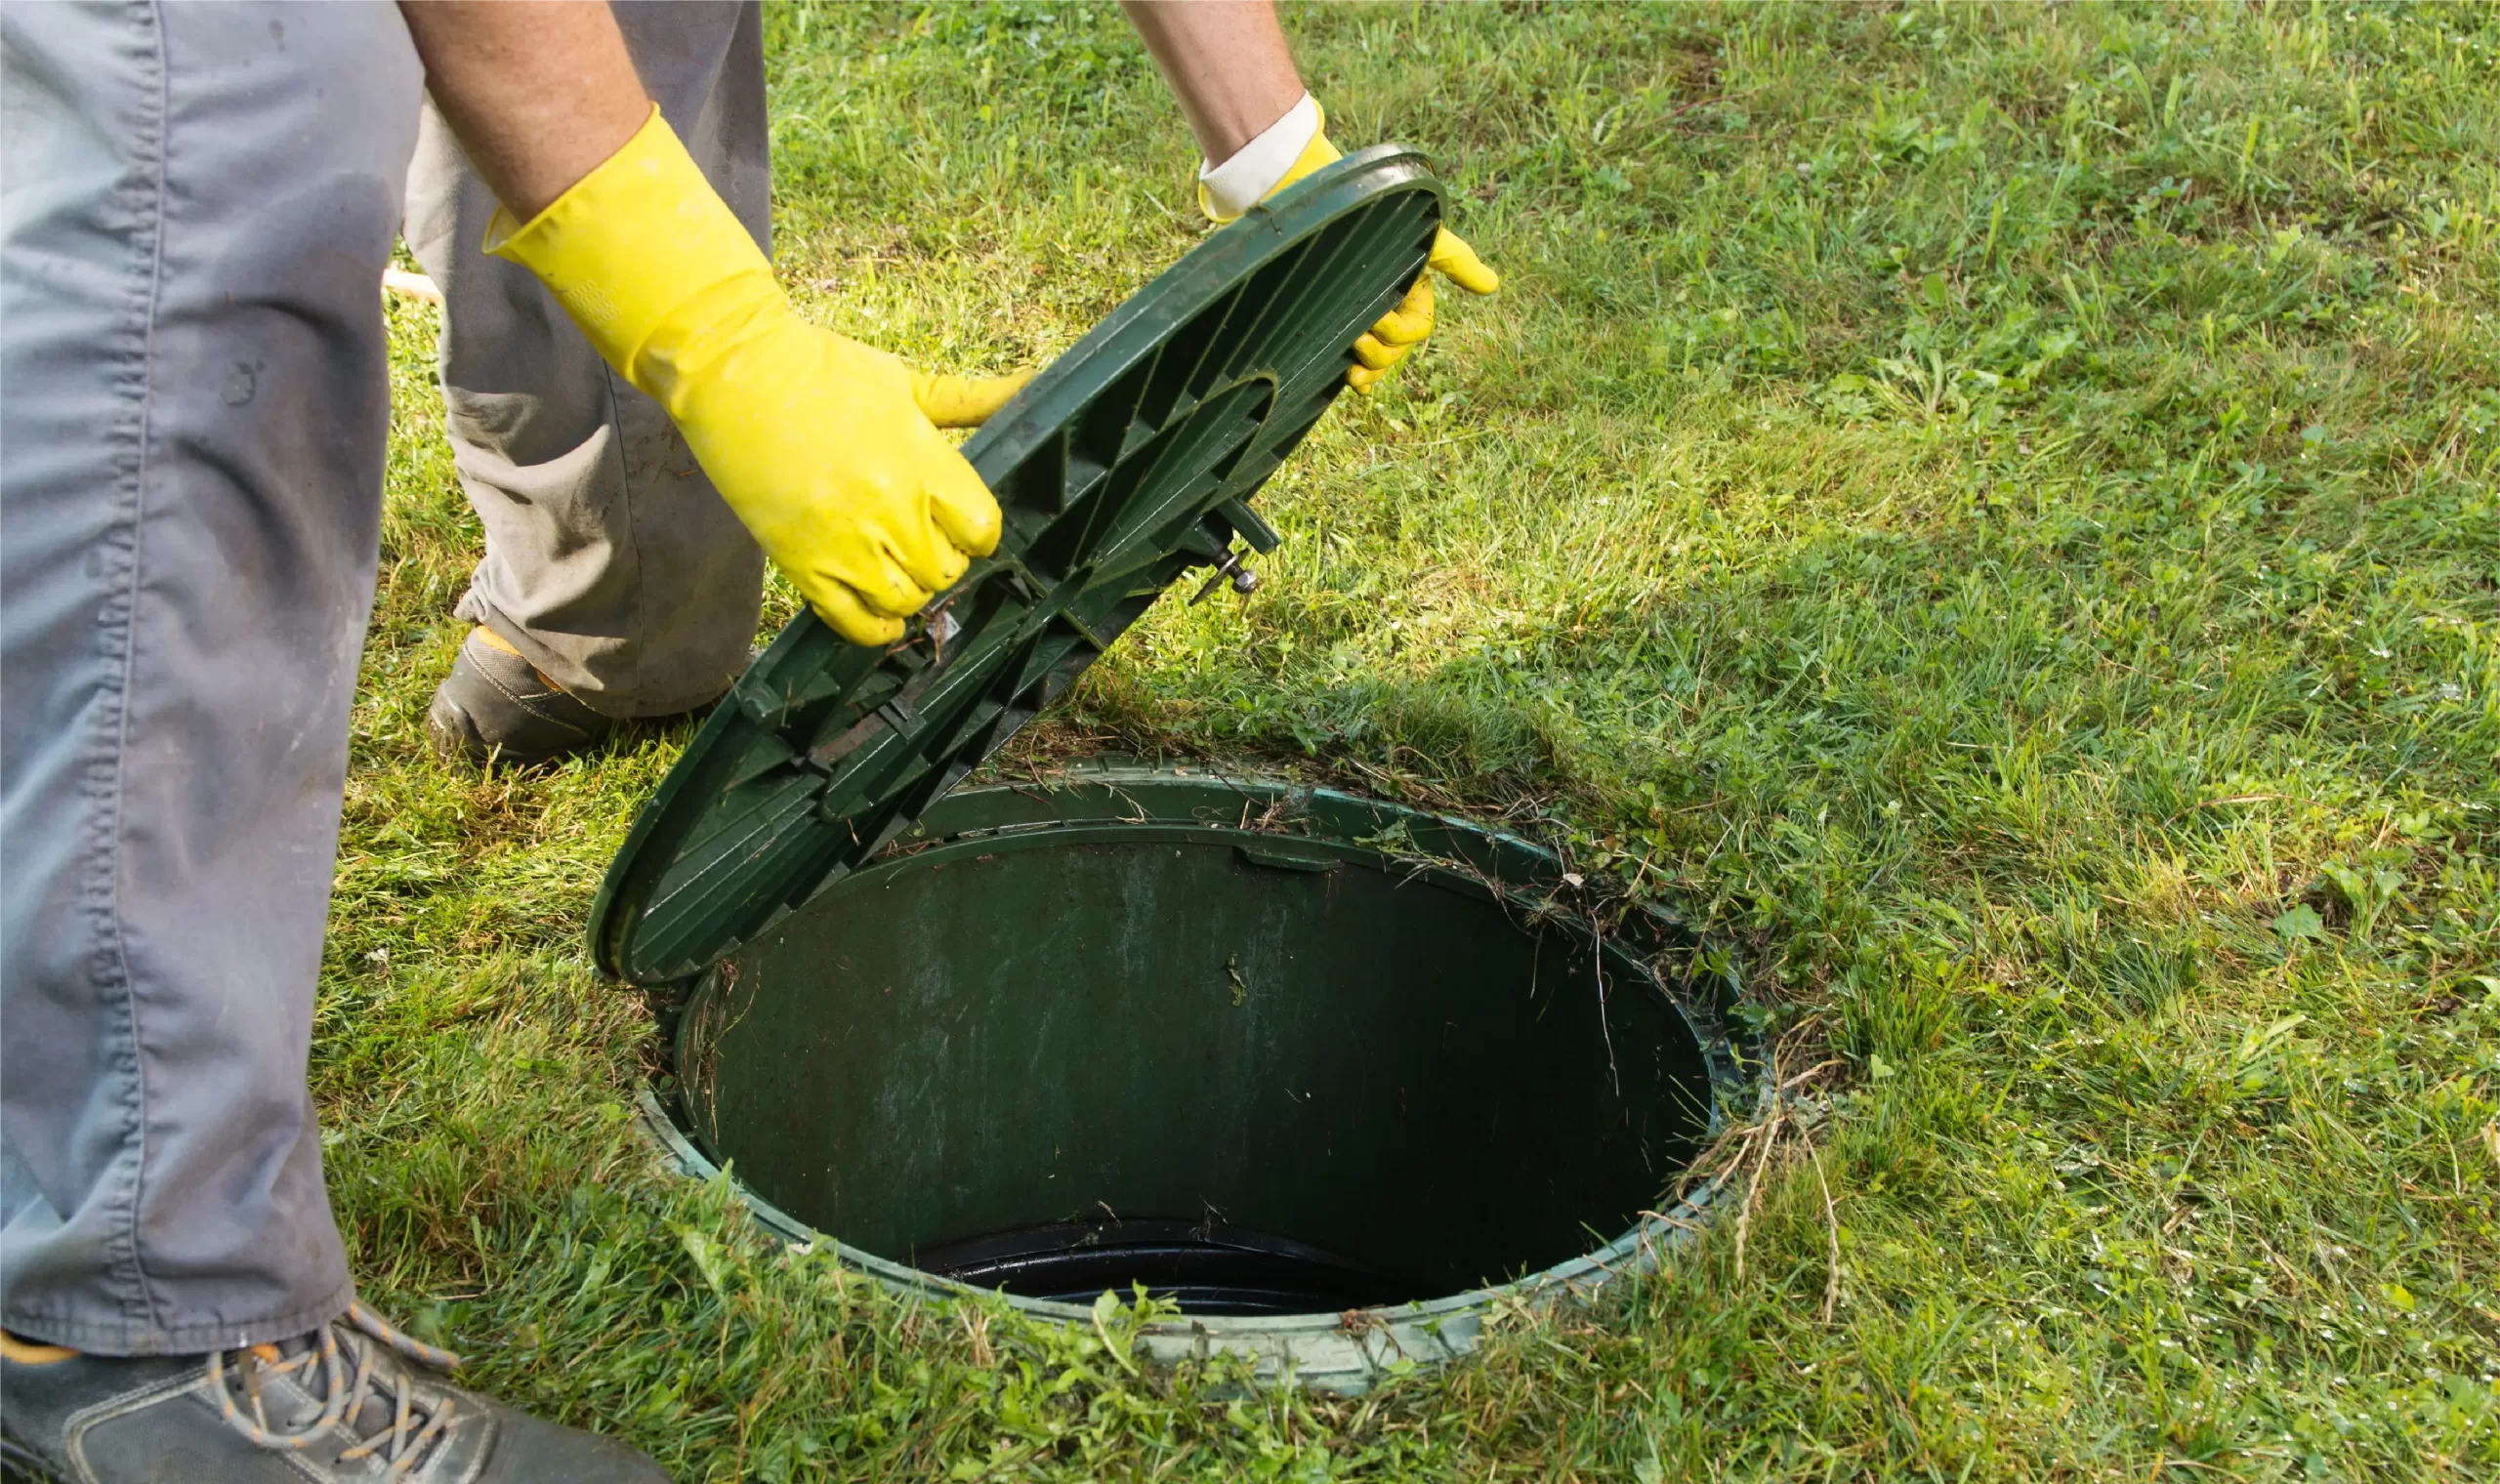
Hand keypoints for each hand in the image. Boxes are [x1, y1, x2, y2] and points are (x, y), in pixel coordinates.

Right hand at [487, 107, 1026, 643]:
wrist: (735, 371)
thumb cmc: (826, 371)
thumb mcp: (907, 382)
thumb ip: (972, 400)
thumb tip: (1036, 386)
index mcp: (922, 459)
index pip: (982, 529)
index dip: (977, 532)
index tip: (961, 523)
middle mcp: (889, 506)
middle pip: (946, 570)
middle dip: (943, 559)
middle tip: (924, 541)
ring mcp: (843, 539)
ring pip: (906, 602)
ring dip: (910, 592)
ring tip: (897, 567)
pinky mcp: (801, 562)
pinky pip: (853, 624)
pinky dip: (876, 629)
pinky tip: (881, 614)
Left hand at [1201, 104, 1499, 392]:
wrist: (1320, 197)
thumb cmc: (1373, 211)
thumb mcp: (1422, 236)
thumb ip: (1456, 262)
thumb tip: (1493, 286)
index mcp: (1410, 286)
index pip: (1416, 326)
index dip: (1401, 334)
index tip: (1378, 322)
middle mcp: (1386, 301)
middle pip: (1395, 347)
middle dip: (1382, 354)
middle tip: (1358, 341)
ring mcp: (1357, 309)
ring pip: (1374, 356)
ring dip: (1370, 368)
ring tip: (1352, 370)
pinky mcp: (1329, 314)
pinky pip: (1346, 354)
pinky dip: (1355, 373)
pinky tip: (1351, 383)